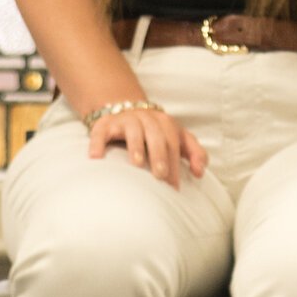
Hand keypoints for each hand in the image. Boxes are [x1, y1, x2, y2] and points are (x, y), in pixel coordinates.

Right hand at [87, 105, 207, 188]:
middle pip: (156, 135)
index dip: (175, 163)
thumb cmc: (154, 132)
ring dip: (135, 146)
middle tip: (160, 176)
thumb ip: (194, 152)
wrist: (123, 108)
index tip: (174, 187)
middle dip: (159, 155)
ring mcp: (125, 120)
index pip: (174, 142)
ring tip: (137, 163)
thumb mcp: (177, 137)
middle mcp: (146, 119)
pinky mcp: (105, 124)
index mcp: (166, 123)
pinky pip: (100, 132)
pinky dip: (98, 144)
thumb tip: (200, 172)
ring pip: (132, 130)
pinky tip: (96, 158)